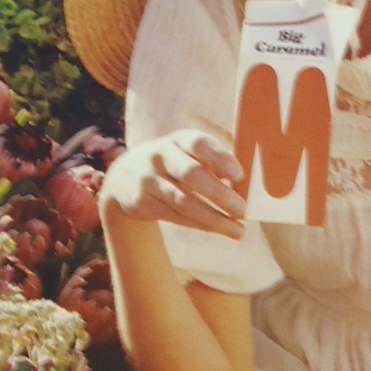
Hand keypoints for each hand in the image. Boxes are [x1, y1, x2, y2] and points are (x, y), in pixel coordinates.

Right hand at [101, 129, 245, 237]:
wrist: (124, 178)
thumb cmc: (173, 164)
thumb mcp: (188, 154)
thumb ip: (213, 163)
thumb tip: (246, 184)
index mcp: (179, 140)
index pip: (199, 144)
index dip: (219, 158)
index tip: (239, 175)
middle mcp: (161, 156)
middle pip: (191, 174)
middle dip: (218, 193)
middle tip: (242, 209)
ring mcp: (149, 180)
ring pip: (184, 202)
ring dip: (214, 218)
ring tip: (239, 231)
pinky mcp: (144, 203)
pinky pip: (176, 216)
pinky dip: (200, 225)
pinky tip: (220, 230)